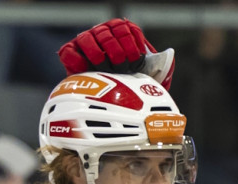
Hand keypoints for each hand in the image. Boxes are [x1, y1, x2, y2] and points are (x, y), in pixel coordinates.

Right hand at [58, 18, 173, 85]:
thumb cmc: (127, 85)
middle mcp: (103, 33)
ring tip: (105, 68)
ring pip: (88, 38)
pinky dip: (76, 60)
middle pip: (108, 32)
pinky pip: (69, 52)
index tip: (136, 59)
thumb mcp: (147, 76)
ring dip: (98, 54)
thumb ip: (160, 67)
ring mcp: (85, 42)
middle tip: (123, 66)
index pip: (127, 28)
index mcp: (122, 32)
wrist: (103, 101)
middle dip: (118, 50)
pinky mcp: (69, 53)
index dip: (132, 43)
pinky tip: (86, 69)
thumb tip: (168, 57)